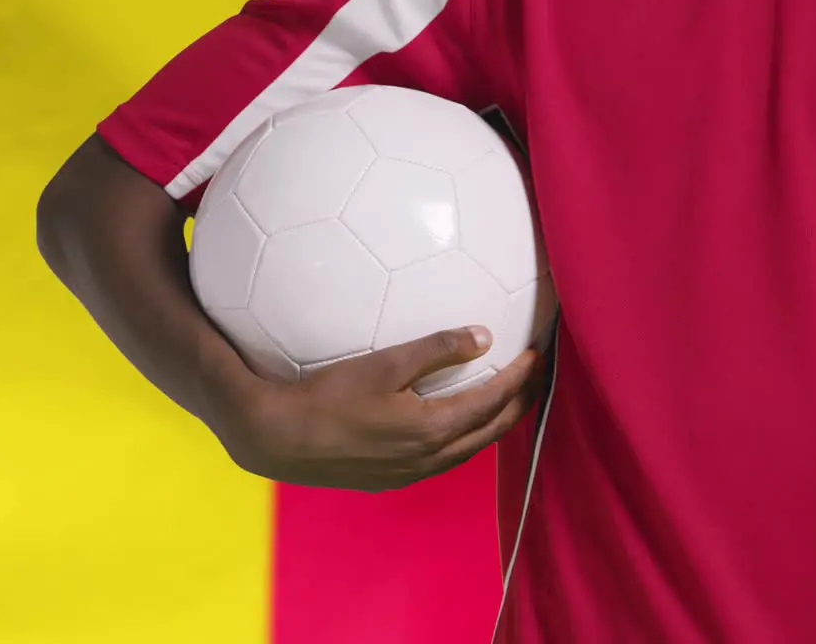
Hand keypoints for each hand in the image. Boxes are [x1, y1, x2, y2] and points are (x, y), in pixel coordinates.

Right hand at [217, 327, 546, 491]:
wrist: (278, 439)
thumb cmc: (328, 396)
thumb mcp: (384, 363)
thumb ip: (436, 348)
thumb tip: (482, 336)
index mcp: (434, 429)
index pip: (493, 401)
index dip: (520, 378)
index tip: (537, 355)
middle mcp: (430, 459)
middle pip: (491, 432)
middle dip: (519, 404)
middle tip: (536, 379)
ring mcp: (409, 474)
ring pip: (467, 450)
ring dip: (491, 424)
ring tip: (504, 401)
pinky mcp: (389, 479)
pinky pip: (441, 459)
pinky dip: (461, 438)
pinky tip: (451, 424)